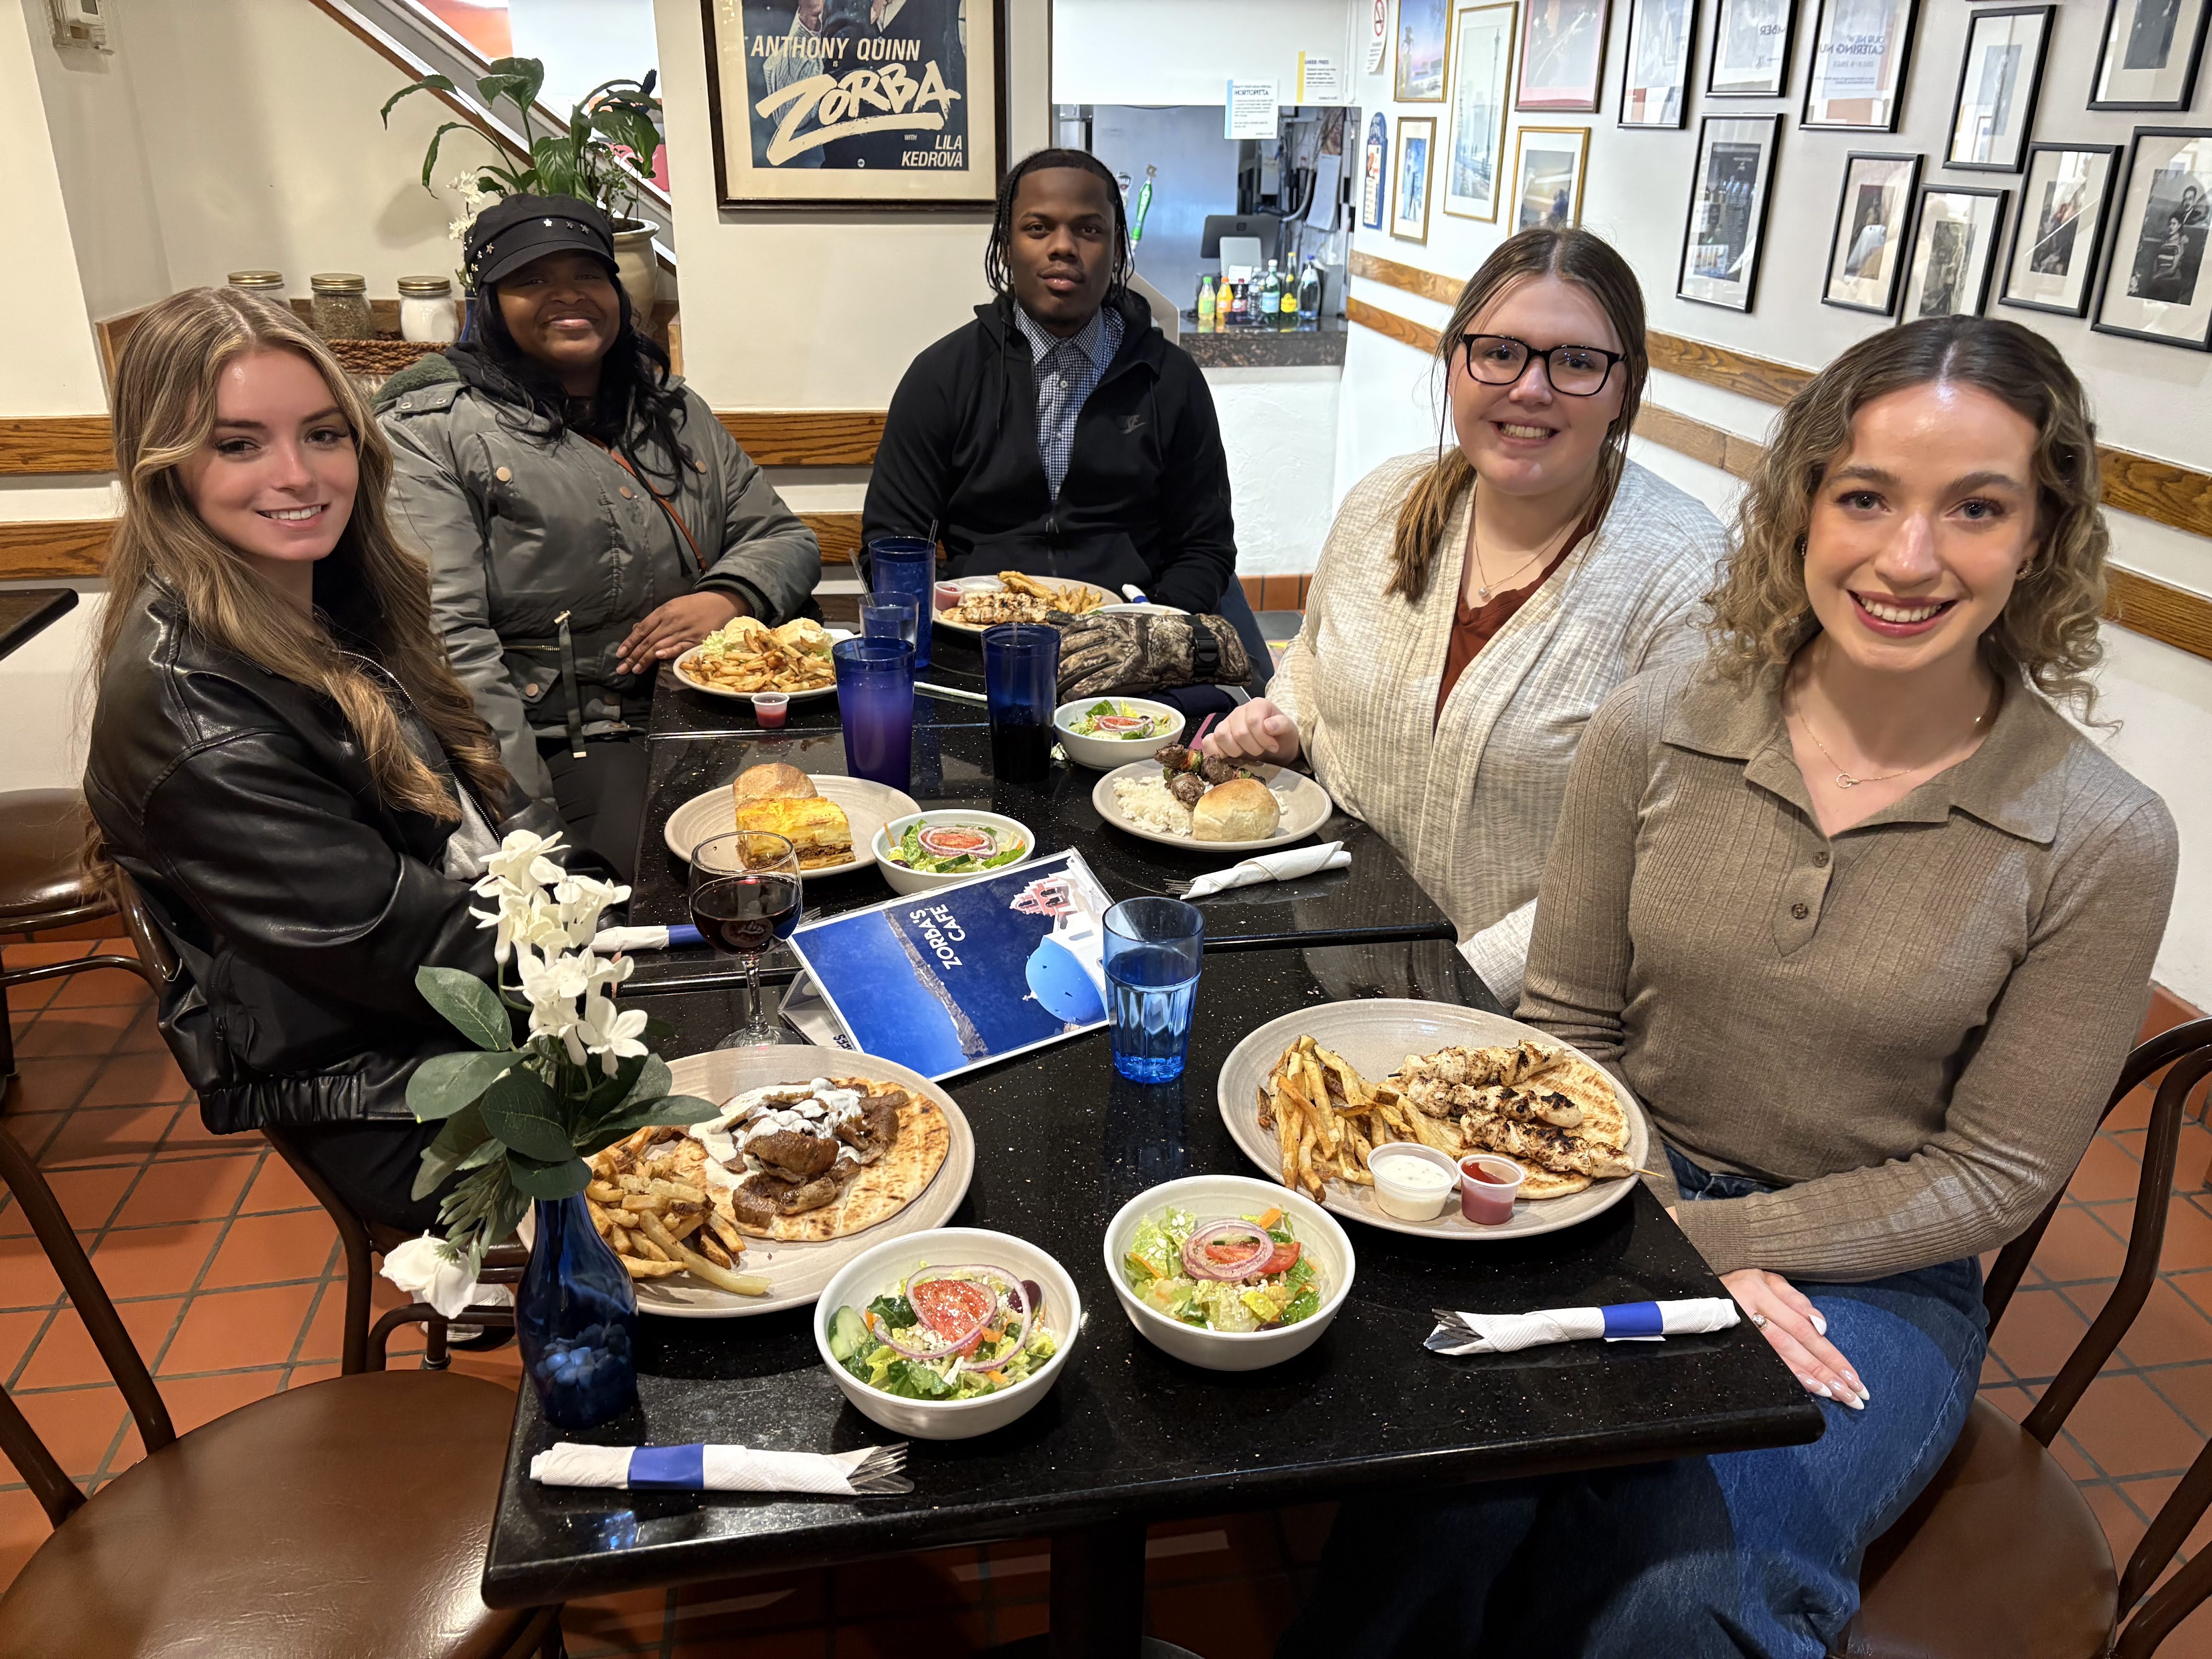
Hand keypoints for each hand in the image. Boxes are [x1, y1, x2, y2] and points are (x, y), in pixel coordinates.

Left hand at [616, 591, 745, 674]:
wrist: (720, 602)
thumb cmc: (694, 605)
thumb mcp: (672, 606)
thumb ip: (655, 620)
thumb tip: (636, 630)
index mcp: (664, 612)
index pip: (642, 629)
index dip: (630, 642)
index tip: (619, 654)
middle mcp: (671, 621)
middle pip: (648, 640)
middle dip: (633, 655)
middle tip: (621, 668)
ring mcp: (684, 631)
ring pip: (661, 646)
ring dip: (646, 659)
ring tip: (634, 670)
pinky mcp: (696, 640)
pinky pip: (681, 647)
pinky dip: (669, 652)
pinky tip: (659, 657)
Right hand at [1203, 697, 1300, 764]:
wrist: (1278, 748)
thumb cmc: (1281, 737)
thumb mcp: (1289, 731)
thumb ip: (1282, 725)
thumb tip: (1269, 726)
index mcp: (1256, 705)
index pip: (1253, 721)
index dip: (1263, 739)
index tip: (1273, 747)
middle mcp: (1238, 712)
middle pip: (1238, 732)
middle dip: (1252, 748)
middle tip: (1261, 752)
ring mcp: (1225, 724)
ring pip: (1221, 735)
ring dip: (1235, 751)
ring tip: (1246, 755)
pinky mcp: (1217, 737)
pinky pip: (1208, 742)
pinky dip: (1216, 753)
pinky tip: (1229, 758)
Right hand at [1721, 1268, 1868, 1408]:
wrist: (1700, 1289)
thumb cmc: (1742, 1283)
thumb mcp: (1768, 1280)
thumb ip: (1796, 1300)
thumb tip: (1822, 1326)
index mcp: (1761, 1291)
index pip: (1803, 1328)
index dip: (1830, 1354)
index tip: (1852, 1375)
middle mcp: (1750, 1309)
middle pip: (1795, 1345)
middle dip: (1827, 1371)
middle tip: (1852, 1394)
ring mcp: (1740, 1327)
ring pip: (1780, 1356)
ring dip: (1810, 1378)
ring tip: (1836, 1394)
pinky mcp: (1733, 1340)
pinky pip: (1763, 1361)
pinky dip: (1787, 1376)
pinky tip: (1806, 1388)